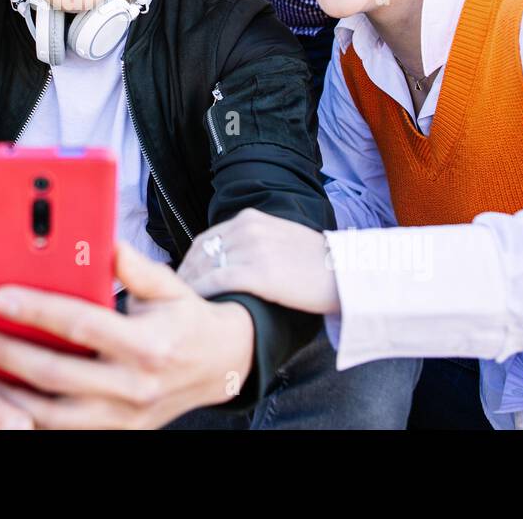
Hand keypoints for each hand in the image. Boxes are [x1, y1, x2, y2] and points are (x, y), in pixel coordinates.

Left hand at [0, 242, 255, 428]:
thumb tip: (103, 241)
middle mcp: (135, 387)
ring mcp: (123, 419)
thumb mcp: (167, 285)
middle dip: (7, 353)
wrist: (218, 366)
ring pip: (51, 415)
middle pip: (56, 374)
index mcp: (148, 345)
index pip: (81, 325)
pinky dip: (26, 417)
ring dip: (7, 393)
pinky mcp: (116, 435)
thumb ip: (134, 265)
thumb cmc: (184, 319)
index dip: (37, 309)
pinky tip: (0, 396)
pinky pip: (61, 433)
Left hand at [177, 208, 338, 314]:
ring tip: (182, 303)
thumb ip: (253, 242)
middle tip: (176, 293)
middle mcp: (247, 227)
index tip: (184, 277)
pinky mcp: (256, 272)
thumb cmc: (317, 263)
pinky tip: (196, 304)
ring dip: (189, 284)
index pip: (207, 239)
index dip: (191, 260)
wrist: (346, 272)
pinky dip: (201, 292)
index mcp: (251, 218)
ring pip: (204, 266)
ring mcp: (250, 249)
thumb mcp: (281, 237)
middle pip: (200, 251)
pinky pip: (216, 281)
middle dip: (186, 272)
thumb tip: (228, 260)